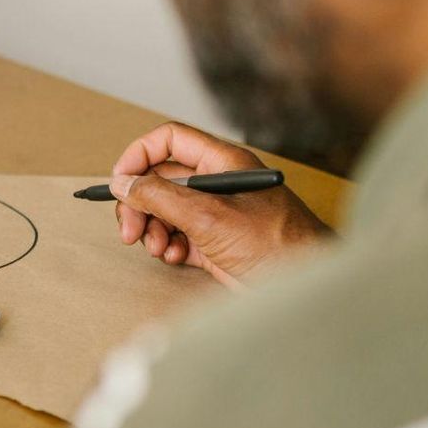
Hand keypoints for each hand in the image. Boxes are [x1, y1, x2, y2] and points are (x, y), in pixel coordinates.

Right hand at [110, 121, 330, 287]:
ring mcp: (216, 214)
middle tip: (129, 231)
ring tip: (157, 248)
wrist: (308, 287)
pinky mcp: (215, 242)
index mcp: (223, 162)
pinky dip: (168, 246)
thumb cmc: (278, 245)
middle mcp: (217, 183)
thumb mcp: (209, 217)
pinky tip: (175, 258)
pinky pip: (177, 236)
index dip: (140, 156)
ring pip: (165, 210)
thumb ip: (161, 197)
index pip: (170, 140)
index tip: (119, 181)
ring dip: (152, 229)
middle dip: (140, 204)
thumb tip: (123, 183)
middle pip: (160, 179)